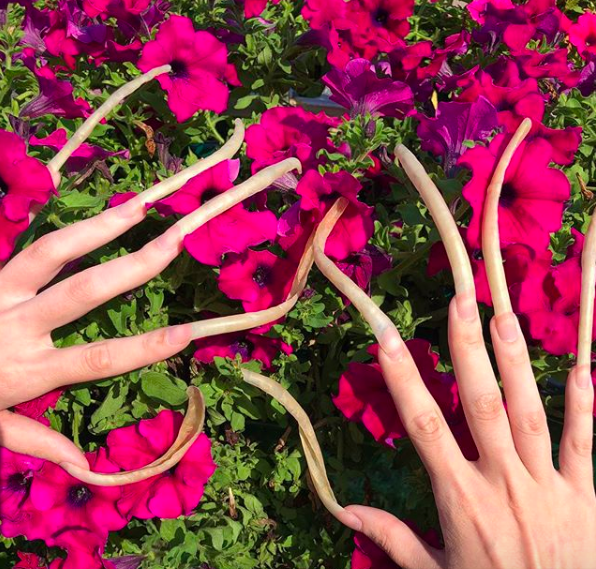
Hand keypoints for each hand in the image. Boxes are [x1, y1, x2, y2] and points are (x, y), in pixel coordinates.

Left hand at [0, 150, 300, 473]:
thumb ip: (37, 439)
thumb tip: (87, 465)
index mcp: (26, 370)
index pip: (99, 359)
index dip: (146, 348)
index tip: (188, 331)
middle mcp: (17, 325)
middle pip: (85, 291)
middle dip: (136, 265)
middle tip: (174, 239)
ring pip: (51, 252)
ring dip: (98, 228)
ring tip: (137, 207)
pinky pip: (22, 244)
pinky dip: (56, 221)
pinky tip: (83, 201)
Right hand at [338, 124, 595, 568]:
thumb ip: (390, 536)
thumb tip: (342, 508)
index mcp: (460, 498)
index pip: (424, 425)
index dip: (404, 379)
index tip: (387, 337)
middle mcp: (502, 482)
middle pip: (480, 406)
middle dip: (467, 350)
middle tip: (460, 300)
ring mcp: (548, 486)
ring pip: (530, 414)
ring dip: (516, 364)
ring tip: (504, 317)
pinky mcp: (587, 496)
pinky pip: (585, 446)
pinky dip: (584, 408)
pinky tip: (582, 369)